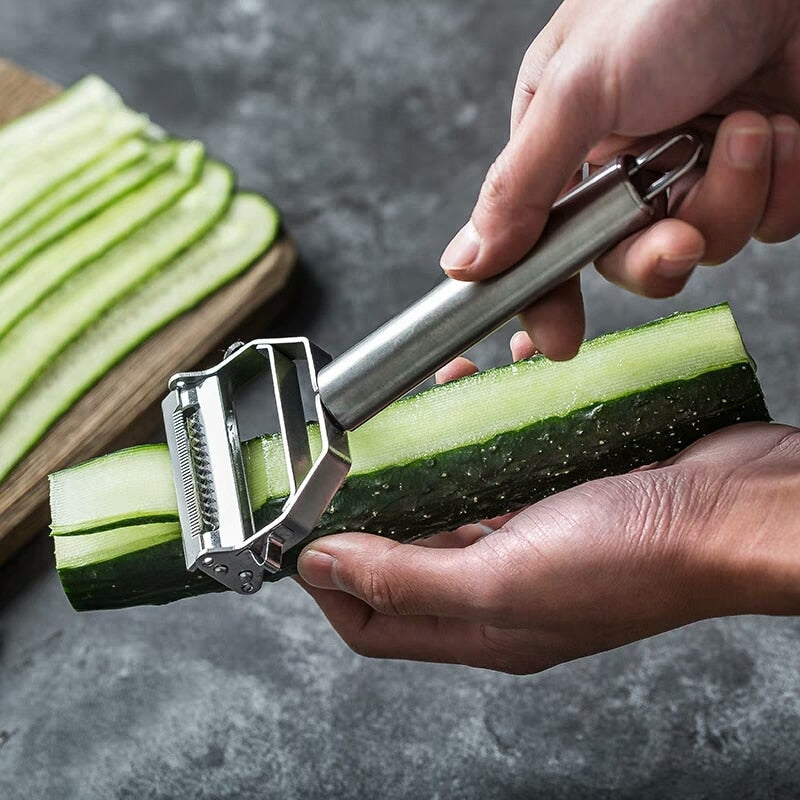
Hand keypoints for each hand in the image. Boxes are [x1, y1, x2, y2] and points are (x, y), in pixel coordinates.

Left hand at [297, 416, 799, 673]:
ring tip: (425, 405)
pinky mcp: (560, 487)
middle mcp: (502, 584)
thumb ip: (406, 576)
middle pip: (407, 552)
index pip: (374, 621)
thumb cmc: (640, 556)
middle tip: (359, 452)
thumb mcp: (505, 580)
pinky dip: (484, 422)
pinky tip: (484, 388)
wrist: (738, 507)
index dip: (329, 582)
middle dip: (378, 502)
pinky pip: (502, 455)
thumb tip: (320, 568)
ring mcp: (533, 533)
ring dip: (431, 449)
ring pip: (454, 494)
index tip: (305, 529)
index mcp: (483, 624)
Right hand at [439, 0, 799, 359]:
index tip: (556, 338)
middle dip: (657, 257)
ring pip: (703, 247)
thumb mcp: (577, 90)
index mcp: (566, 141)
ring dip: (732, 198)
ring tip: (750, 129)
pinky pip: (768, 222)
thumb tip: (464, 264)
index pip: (541, 241)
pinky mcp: (764, 168)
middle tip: (678, 237)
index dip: (546, 295)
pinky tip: (783, 130)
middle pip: (625, 260)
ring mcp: (697, 165)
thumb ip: (520, 187)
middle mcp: (628, 161)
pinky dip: (781, 186)